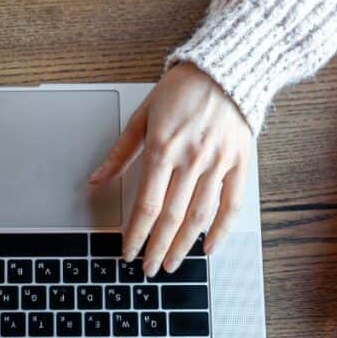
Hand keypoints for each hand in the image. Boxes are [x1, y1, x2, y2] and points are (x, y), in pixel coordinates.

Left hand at [90, 62, 251, 275]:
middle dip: (156, 247)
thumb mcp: (142, 116)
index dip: (136, 234)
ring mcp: (217, 163)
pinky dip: (221, 230)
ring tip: (172, 263)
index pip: (146, 205)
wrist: (225, 69)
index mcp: (162, 148)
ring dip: (183, 246)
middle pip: (171, 217)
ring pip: (199, 216)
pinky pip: (231, 205)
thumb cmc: (182, 89)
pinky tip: (209, 249)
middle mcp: (191, 160)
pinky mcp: (239, 163)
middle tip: (148, 268)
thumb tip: (96, 180)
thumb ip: (120, 153)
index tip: (128, 251)